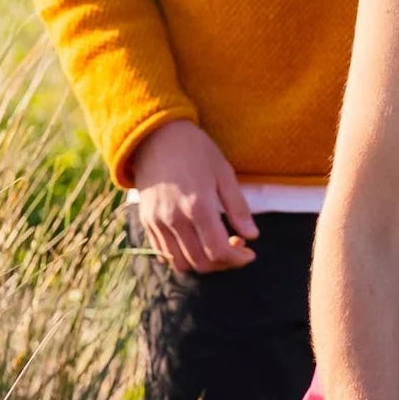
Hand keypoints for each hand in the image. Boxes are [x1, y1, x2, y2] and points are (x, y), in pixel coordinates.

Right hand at [130, 120, 257, 271]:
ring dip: (203, 263)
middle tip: (236, 248)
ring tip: (216, 247)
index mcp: (198, 206)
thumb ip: (238, 207)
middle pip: (201, 263)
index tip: (250, 253)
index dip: (238, 259)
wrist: (155, 136)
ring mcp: (157, 222)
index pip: (219, 251)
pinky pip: (164, 253)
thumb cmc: (195, 150)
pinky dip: (183, 256)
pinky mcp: (146, 222)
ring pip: (181, 263)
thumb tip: (253, 235)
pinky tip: (196, 242)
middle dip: (224, 263)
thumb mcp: (224, 172)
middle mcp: (175, 219)